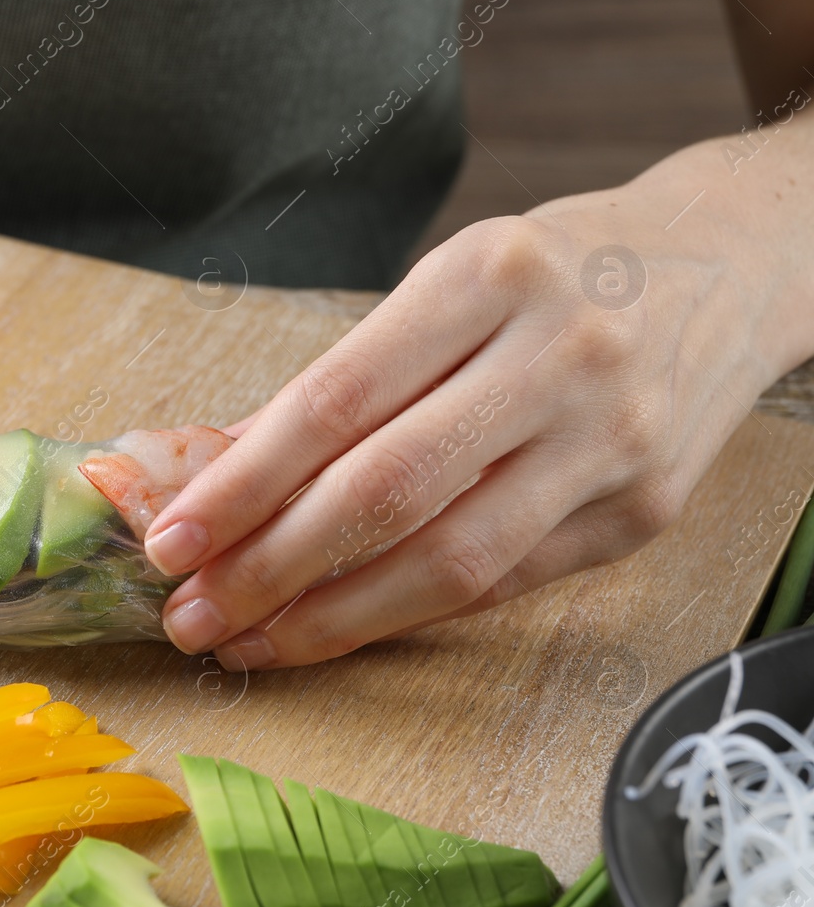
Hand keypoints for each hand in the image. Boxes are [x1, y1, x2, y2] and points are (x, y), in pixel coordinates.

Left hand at [144, 132, 813, 668]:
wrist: (733, 266)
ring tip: (250, 640)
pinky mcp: (646, 512)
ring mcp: (614, 442)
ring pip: (451, 560)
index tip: (172, 539)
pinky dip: (409, 613)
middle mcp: (561, 357)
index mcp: (491, 275)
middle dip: (270, 567)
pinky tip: (340, 627)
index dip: (243, 483)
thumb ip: (350, 377)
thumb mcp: (450, 280)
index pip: (337, 400)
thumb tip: (223, 473)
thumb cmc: (559, 270)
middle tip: (192, 614)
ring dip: (332, 618)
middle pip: (387, 491)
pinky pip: (505, 583)